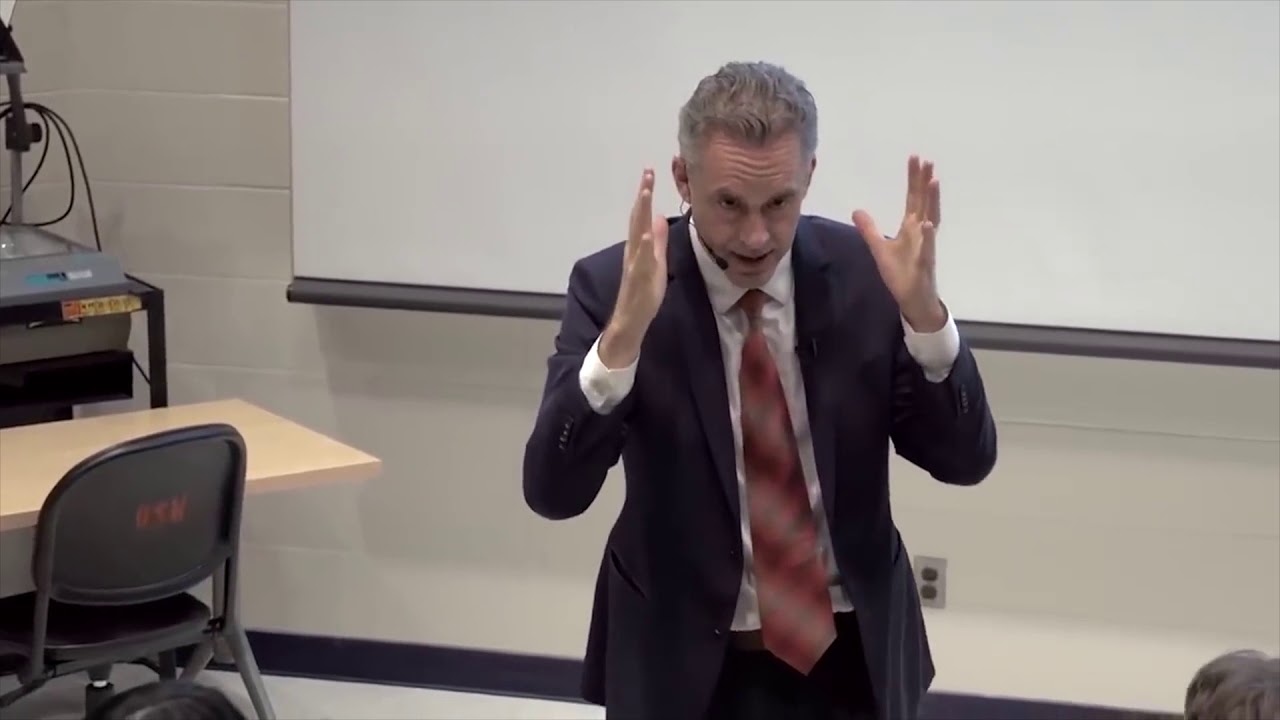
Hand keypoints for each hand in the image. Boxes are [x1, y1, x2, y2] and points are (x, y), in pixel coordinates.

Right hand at [600, 169, 668, 367]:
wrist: (629, 321)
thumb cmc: (642, 294)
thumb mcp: (655, 262)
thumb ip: (658, 241)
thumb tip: (661, 219)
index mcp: (638, 247)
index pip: (642, 216)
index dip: (645, 195)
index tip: (649, 174)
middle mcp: (633, 251)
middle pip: (638, 218)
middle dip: (642, 195)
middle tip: (647, 173)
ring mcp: (635, 264)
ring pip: (637, 234)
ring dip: (641, 213)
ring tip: (645, 193)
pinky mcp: (639, 279)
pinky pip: (641, 260)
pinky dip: (644, 245)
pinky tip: (647, 232)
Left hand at [852, 155, 946, 331]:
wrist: (913, 299)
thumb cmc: (901, 274)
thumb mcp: (879, 249)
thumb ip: (869, 230)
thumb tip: (856, 211)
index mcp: (911, 227)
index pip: (913, 198)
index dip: (913, 179)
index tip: (915, 158)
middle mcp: (921, 232)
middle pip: (923, 202)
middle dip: (924, 181)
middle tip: (926, 160)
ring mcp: (925, 246)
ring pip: (931, 218)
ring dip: (933, 200)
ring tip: (933, 180)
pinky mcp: (925, 262)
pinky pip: (928, 247)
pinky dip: (928, 235)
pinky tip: (928, 222)